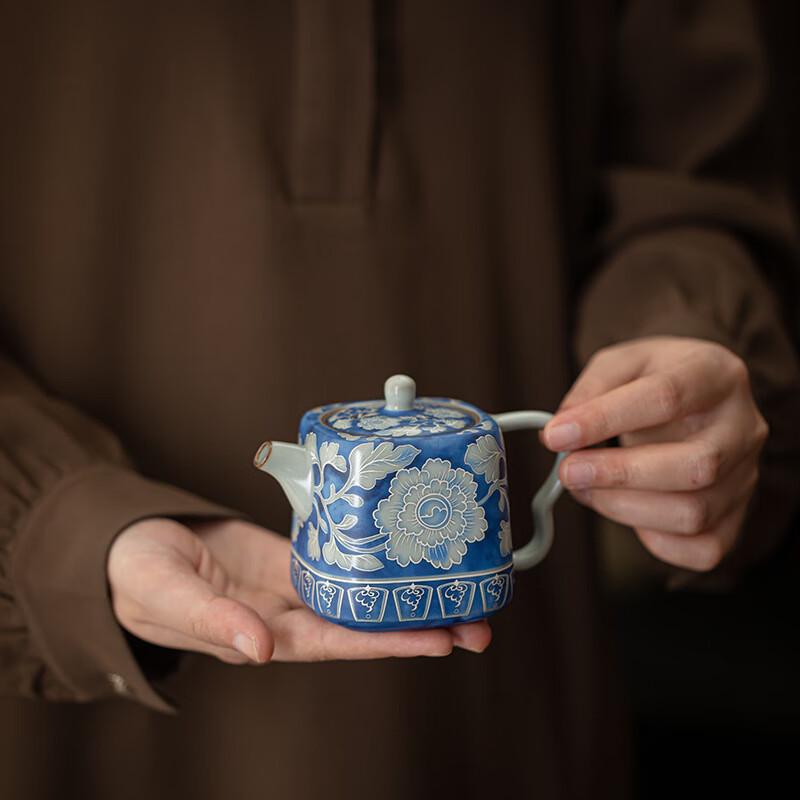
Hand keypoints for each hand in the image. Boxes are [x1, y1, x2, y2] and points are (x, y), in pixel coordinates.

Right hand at [108, 517, 490, 663]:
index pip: (337, 642)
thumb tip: (259, 650)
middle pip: (364, 623)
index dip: (387, 642)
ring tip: (461, 588)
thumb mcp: (166, 596)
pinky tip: (408, 550)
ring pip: (360, 590)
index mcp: (263, 633)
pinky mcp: (293, 551)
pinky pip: (340, 553)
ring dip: (407, 590)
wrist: (134, 543)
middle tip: (479, 623)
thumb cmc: (138, 576)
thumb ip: (210, 622)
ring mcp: (294, 581)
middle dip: (419, 624)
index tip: (437, 639)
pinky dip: (374, 554)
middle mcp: (289, 612)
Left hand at [542, 336, 767, 571]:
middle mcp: (742, 427)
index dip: (604, 420)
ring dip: (624, 508)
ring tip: (586, 489)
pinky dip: (654, 539)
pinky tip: (627, 510)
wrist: (696, 397)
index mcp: (715, 374)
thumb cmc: (655, 379)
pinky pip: (701, 549)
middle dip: (619, 474)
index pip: (666, 397)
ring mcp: (747, 475)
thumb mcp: (620, 364)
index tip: (557, 435)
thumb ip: (589, 391)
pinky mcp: (739, 515)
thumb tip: (559, 434)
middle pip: (695, 466)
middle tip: (568, 471)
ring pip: (694, 513)